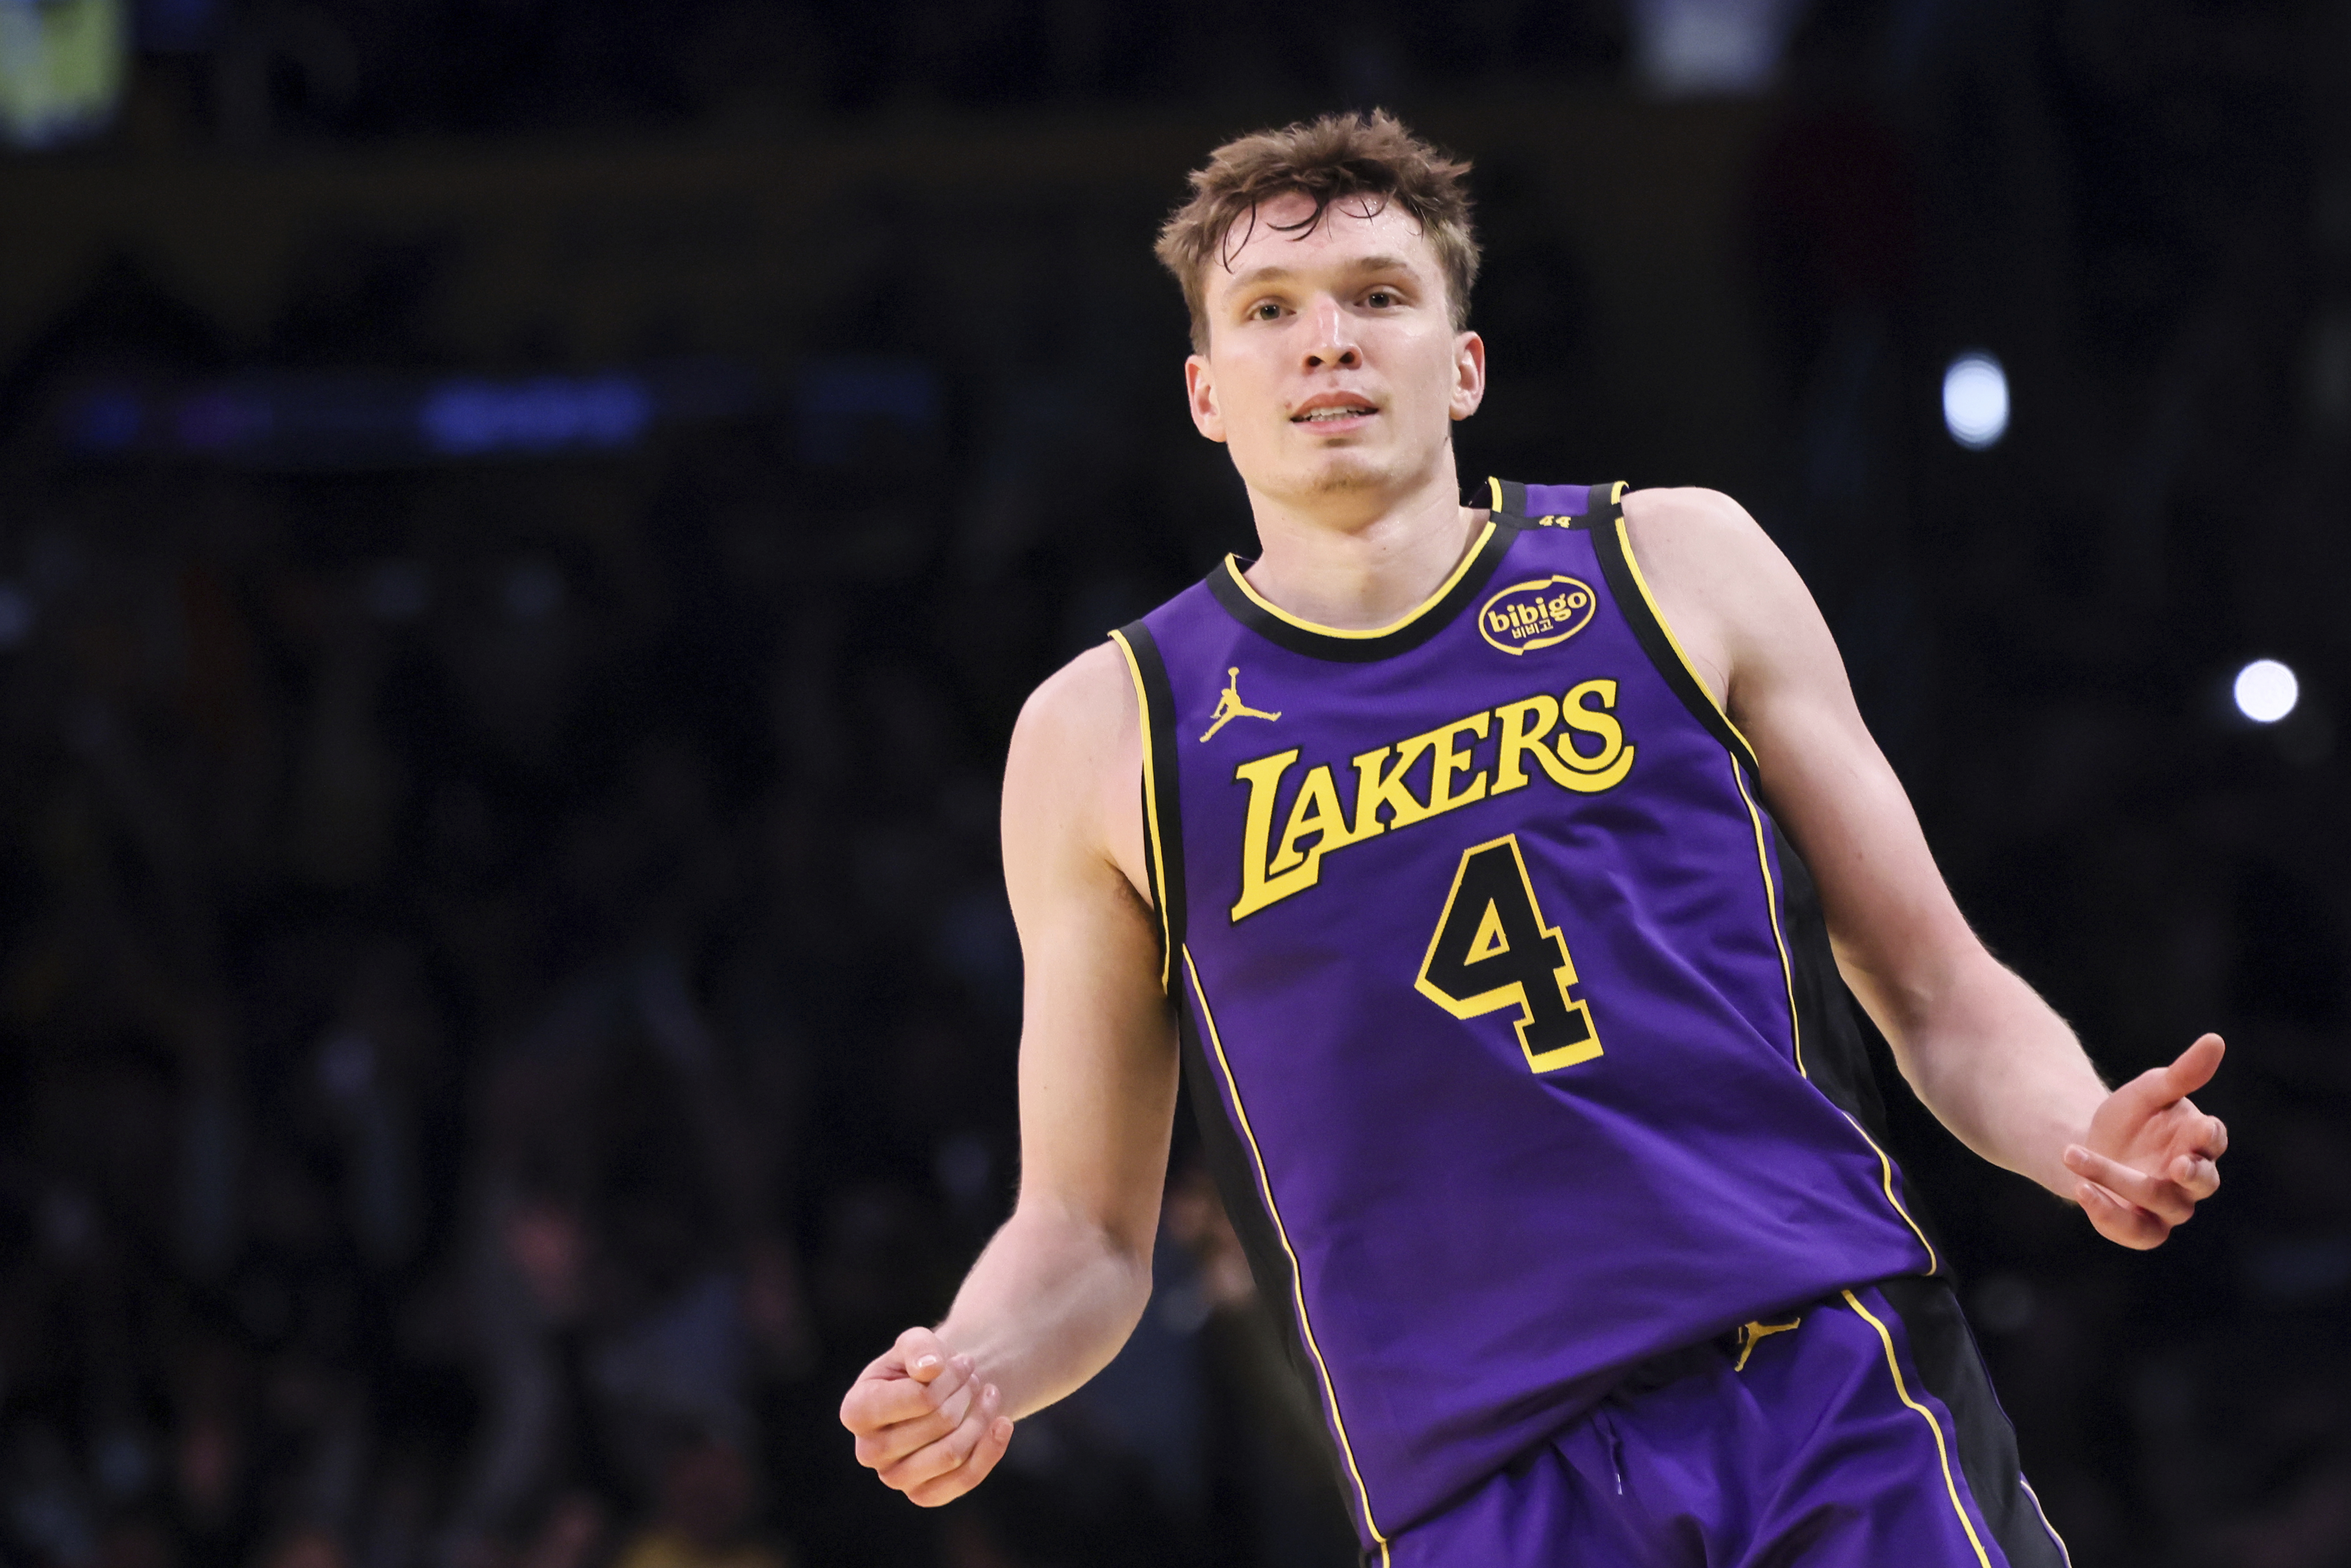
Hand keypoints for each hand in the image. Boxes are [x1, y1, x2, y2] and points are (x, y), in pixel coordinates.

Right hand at [840, 1327, 1014, 1505]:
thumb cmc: (920, 1365)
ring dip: (980, 1418)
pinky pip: (965, 1480)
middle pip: (941, 1423)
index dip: (952, 1377)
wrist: (936, 1393)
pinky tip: (1003, 1423)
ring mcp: (894, 1477)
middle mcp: (868, 1450)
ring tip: (987, 1395)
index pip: (920, 1398)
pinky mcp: (922, 1495)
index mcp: (856, 1410)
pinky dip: (991, 1449)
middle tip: (972, 1378)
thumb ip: (919, 1347)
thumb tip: (929, 1368)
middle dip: (966, 1394)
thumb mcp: (916, 1342)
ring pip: (953, 1454)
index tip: (965, 1362)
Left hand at [2065, 1034, 2227, 1249]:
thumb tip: (2216, 1039)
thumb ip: (2182, 1073)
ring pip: (2161, 1205)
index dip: (2210, 1136)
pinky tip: (2080, 1190)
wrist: (2092, 1143)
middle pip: (2201, 1182)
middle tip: (2175, 1163)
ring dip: (2121, 1183)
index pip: (2215, 1141)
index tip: (2200, 1125)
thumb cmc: (2132, 1116)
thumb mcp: (2150, 1090)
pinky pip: (2134, 1232)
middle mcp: (2190, 1180)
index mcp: (2199, 1143)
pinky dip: (2108, 1214)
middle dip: (2191, 1174)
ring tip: (2077, 1157)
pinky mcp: (2140, 1226)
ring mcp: (2168, 1207)